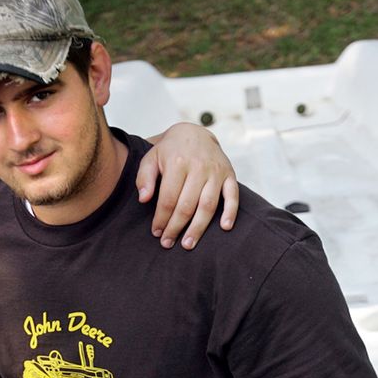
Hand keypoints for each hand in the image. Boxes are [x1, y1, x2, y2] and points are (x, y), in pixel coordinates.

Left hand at [138, 122, 238, 248]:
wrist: (195, 132)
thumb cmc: (170, 150)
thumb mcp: (151, 158)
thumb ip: (144, 177)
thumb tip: (144, 200)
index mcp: (177, 162)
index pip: (168, 198)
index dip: (161, 218)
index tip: (156, 232)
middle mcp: (198, 166)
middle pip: (187, 205)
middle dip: (176, 227)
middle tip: (168, 243)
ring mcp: (216, 171)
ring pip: (208, 205)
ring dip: (198, 227)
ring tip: (188, 244)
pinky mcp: (230, 174)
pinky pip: (233, 195)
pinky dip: (230, 212)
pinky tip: (224, 227)